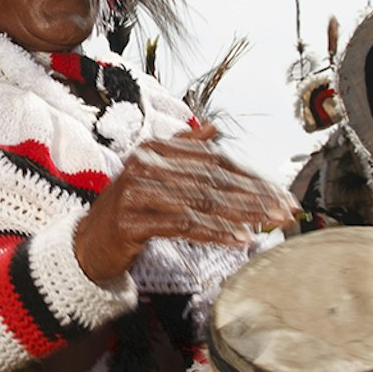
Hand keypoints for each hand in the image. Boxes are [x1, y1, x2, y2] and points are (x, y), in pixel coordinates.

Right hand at [74, 125, 296, 281]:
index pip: (214, 160)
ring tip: (268, 224)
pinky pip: (182, 225)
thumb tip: (214, 128)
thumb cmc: (127, 209)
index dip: (250, 177)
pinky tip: (239, 239)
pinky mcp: (131, 221)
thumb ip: (182, 149)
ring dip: (240, 215)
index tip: (280, 193)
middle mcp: (144, 164)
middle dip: (254, 197)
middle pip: (212, 180)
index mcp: (154, 149)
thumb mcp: (151, 173)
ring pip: (200, 201)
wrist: (88, 243)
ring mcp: (136, 191)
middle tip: (284, 209)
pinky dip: (215, 232)